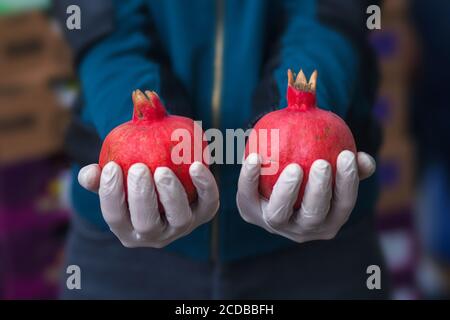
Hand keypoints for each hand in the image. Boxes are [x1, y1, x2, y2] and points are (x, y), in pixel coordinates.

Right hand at [78, 161, 218, 247]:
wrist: (173, 180)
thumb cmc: (137, 180)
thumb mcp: (116, 179)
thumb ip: (100, 176)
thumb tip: (89, 174)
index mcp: (128, 229)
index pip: (115, 217)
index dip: (110, 194)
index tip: (110, 166)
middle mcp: (156, 234)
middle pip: (147, 224)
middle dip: (141, 197)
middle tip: (139, 168)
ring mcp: (182, 227)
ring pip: (179, 219)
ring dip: (171, 195)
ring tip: (163, 170)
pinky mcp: (205, 214)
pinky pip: (209, 202)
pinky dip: (205, 185)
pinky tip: (196, 165)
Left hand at [236, 151, 375, 242]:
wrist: (270, 184)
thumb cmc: (310, 172)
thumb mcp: (330, 169)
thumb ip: (349, 164)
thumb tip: (365, 160)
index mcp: (328, 219)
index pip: (343, 205)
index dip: (348, 183)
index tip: (347, 156)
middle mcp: (303, 228)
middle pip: (314, 216)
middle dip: (320, 191)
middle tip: (322, 164)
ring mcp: (275, 224)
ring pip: (280, 214)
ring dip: (288, 191)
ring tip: (293, 168)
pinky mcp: (250, 212)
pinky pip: (248, 195)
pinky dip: (249, 178)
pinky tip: (254, 157)